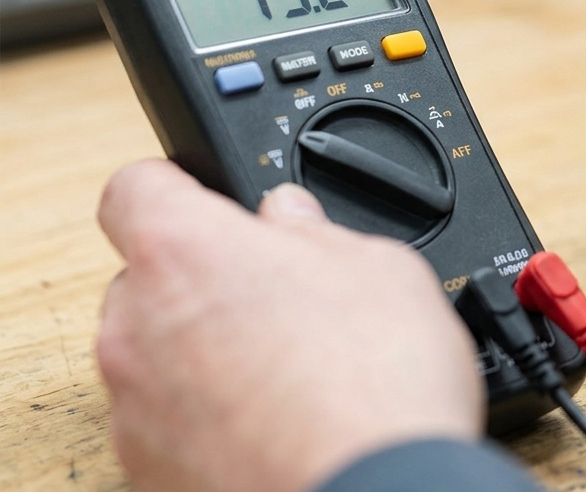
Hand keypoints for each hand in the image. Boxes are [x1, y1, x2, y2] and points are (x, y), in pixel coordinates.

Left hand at [96, 160, 483, 491]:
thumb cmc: (378, 384)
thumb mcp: (383, 268)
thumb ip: (319, 232)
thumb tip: (295, 221)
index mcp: (186, 251)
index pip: (135, 187)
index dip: (177, 188)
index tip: (212, 203)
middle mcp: (137, 325)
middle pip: (148, 278)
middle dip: (206, 282)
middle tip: (281, 298)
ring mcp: (135, 406)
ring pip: (155, 354)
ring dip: (206, 352)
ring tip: (291, 372)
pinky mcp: (147, 470)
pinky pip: (168, 421)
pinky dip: (208, 417)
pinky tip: (276, 421)